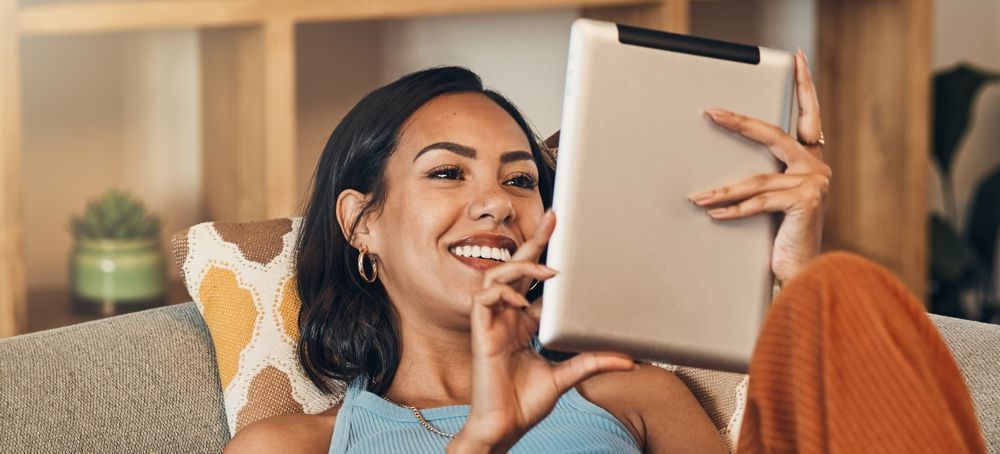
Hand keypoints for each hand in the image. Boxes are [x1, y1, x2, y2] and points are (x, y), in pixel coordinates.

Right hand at [451, 211, 635, 452]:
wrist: (505, 426)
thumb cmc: (525, 403)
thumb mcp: (566, 376)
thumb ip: (592, 362)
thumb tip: (629, 359)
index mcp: (523, 324)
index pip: (534, 283)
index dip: (546, 259)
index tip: (563, 237)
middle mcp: (507, 318)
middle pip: (516, 269)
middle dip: (533, 243)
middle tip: (553, 219)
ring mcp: (492, 323)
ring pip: (497, 276)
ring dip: (521, 268)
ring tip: (548, 273)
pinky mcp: (480, 332)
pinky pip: (484, 297)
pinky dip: (503, 292)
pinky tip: (521, 301)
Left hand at [689, 49, 831, 284]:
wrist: (802, 273)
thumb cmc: (782, 237)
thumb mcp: (774, 201)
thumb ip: (763, 179)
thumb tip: (723, 168)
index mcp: (811, 160)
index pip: (809, 115)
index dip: (805, 86)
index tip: (799, 59)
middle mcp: (816, 168)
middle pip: (773, 136)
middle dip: (740, 124)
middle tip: (712, 113)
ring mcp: (814, 184)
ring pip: (757, 179)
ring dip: (722, 190)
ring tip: (697, 197)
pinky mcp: (805, 202)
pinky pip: (759, 202)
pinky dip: (733, 209)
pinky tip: (712, 213)